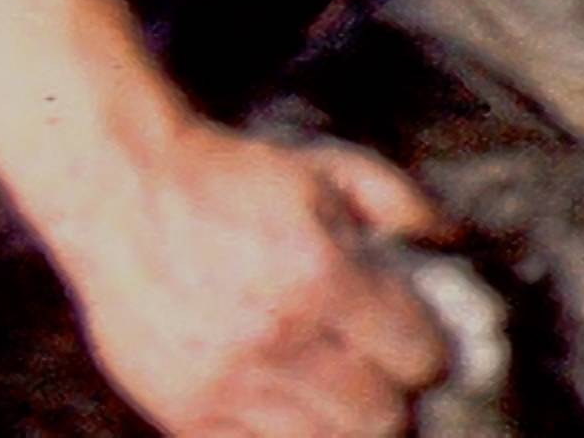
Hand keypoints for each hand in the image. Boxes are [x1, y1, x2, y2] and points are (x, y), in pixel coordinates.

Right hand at [39, 120, 454, 437]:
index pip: (417, 358)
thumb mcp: (331, 171)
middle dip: (395, 396)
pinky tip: (289, 400)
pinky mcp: (185, 414)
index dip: (429, 353)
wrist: (124, 194)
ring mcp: (226, 385)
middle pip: (381, 419)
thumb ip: (405, 208)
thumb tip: (460, 244)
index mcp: (319, 277)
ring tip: (338, 388)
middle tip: (383, 371)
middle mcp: (275, 340)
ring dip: (344, 421)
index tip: (419, 343)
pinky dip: (288, 434)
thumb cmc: (234, 180)